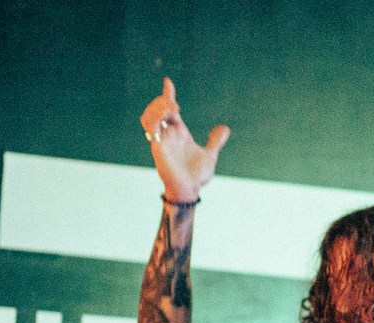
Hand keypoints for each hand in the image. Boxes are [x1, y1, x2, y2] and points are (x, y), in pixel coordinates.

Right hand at [140, 77, 229, 202]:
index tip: (168, 82)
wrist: (190, 190)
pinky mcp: (157, 148)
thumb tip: (224, 128)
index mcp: (178, 133)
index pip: (169, 110)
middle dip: (162, 100)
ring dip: (157, 108)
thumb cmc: (196, 176)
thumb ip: (215, 141)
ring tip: (172, 107)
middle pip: (156, 110)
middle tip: (175, 102)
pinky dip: (156, 119)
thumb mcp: (209, 155)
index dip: (167, 95)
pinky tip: (168, 117)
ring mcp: (161, 140)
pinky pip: (150, 129)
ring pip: (148, 117)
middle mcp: (168, 135)